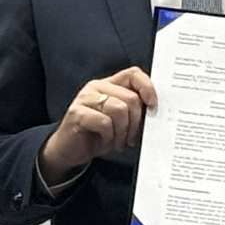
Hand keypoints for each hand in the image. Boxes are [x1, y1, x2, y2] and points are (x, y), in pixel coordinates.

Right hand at [38, 66, 157, 180]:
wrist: (69, 150)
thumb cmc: (97, 135)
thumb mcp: (121, 121)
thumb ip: (134, 111)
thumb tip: (155, 110)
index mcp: (109, 85)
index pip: (133, 74)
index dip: (147, 87)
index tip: (153, 106)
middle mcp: (96, 87)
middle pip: (131, 97)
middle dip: (136, 123)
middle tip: (131, 138)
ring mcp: (85, 98)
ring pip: (119, 109)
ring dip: (123, 132)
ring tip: (118, 142)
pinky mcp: (77, 113)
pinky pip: (104, 122)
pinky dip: (109, 137)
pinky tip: (105, 142)